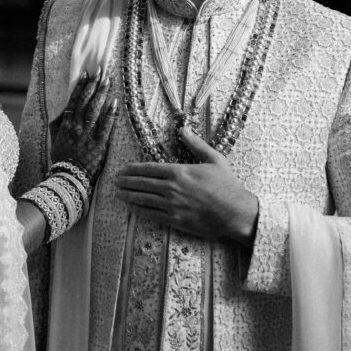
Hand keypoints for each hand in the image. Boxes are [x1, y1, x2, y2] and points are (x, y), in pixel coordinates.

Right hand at [50, 69, 117, 185]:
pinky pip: (105, 126)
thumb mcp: (54, 139)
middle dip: (93, 85)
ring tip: (107, 81)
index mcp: (66, 125)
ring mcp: (88, 135)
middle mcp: (76, 127)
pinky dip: (110, 114)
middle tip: (100, 71)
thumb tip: (63, 111)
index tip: (86, 75)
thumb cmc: (61, 158)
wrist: (67, 177)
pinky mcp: (99, 145)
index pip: (74, 101)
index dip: (80, 87)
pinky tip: (115, 102)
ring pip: (95, 110)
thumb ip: (57, 124)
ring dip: (101, 94)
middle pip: (85, 102)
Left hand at [116, 125, 258, 245]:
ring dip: (128, 195)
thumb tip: (184, 129)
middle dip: (127, 181)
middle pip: (142, 183)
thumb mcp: (215, 158)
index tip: (123, 169)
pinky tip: (131, 207)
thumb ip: (196, 144)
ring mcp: (172, 205)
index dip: (134, 169)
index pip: (150, 168)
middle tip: (115, 180)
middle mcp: (172, 188)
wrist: (236, 212)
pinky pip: (152, 215)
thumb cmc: (227, 185)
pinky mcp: (175, 220)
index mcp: (180, 171)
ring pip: (144, 199)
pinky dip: (139, 210)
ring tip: (118, 193)